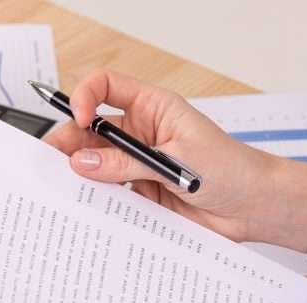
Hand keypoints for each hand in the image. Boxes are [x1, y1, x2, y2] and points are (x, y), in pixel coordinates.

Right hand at [45, 69, 306, 254]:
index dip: (85, 97)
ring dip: (80, 178)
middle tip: (53, 165)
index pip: (106, 87)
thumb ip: (128, 162)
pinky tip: (88, 211)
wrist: (253, 209)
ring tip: (68, 192)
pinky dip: (95, 204)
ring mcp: (135, 166)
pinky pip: (106, 197)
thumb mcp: (177, 160)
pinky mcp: (136, 195)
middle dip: (69, 144)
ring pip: (94, 166)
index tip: (79, 119)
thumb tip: (83, 162)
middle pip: (89, 131)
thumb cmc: (232, 170)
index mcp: (152, 109)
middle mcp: (139, 135)